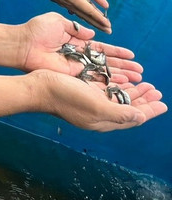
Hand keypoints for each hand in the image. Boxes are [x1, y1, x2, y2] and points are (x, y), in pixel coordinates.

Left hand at [19, 12, 141, 82]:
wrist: (23, 44)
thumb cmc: (37, 30)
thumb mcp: (58, 21)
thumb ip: (76, 28)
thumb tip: (93, 34)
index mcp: (76, 41)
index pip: (101, 49)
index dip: (116, 52)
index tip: (131, 55)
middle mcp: (78, 55)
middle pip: (105, 62)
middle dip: (123, 66)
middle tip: (139, 71)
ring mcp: (75, 66)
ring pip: (101, 72)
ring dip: (119, 75)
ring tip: (136, 79)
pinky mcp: (70, 74)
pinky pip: (91, 78)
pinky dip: (105, 81)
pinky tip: (121, 84)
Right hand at [24, 0, 110, 32]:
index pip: (89, 11)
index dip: (100, 19)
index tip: (109, 27)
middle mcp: (68, 2)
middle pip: (86, 15)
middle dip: (97, 23)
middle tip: (108, 30)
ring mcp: (63, 1)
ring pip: (80, 13)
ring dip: (90, 19)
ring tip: (98, 24)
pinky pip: (75, 9)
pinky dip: (82, 13)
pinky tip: (81, 13)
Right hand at [31, 70, 165, 130]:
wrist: (40, 87)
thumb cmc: (66, 97)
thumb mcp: (95, 106)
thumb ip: (119, 113)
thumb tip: (141, 117)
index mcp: (103, 120)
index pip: (132, 117)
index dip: (149, 110)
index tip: (163, 103)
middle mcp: (99, 112)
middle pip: (128, 108)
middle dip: (144, 100)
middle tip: (156, 90)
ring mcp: (91, 101)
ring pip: (119, 98)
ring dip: (134, 92)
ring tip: (146, 84)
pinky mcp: (84, 91)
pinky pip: (108, 90)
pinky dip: (119, 85)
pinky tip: (124, 79)